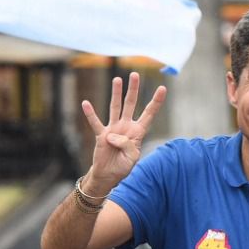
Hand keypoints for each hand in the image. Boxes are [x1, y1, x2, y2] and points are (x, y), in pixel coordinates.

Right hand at [82, 73, 166, 192]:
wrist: (108, 175)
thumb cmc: (123, 166)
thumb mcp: (132, 158)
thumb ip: (127, 145)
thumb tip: (112, 135)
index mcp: (138, 131)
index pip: (149, 113)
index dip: (156, 102)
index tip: (163, 88)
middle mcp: (126, 126)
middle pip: (130, 104)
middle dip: (133, 89)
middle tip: (135, 74)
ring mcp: (113, 128)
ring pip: (115, 107)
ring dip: (116, 93)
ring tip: (117, 79)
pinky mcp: (101, 135)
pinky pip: (95, 122)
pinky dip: (90, 114)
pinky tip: (86, 103)